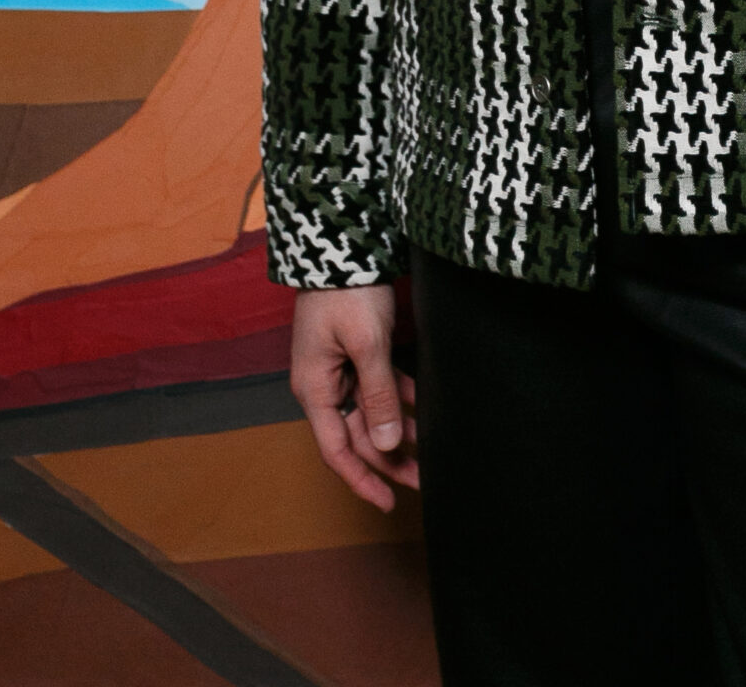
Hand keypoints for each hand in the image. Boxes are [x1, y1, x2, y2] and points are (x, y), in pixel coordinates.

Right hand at [289, 285, 418, 511]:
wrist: (343, 242)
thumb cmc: (347, 292)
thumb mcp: (366, 345)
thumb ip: (378, 396)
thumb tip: (385, 446)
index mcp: (315, 390)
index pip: (337, 451)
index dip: (362, 480)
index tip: (387, 503)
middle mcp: (324, 385)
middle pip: (357, 436)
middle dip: (388, 460)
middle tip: (423, 481)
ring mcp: (339, 368)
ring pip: (370, 413)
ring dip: (397, 431)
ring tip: (430, 451)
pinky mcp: (356, 351)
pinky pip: (378, 387)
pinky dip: (398, 400)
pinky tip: (422, 410)